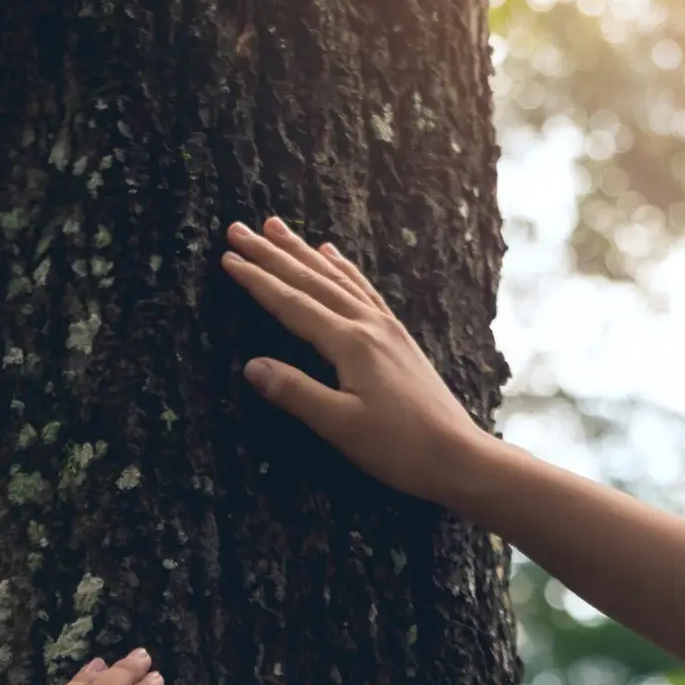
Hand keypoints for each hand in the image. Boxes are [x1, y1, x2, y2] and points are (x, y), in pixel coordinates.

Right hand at [223, 216, 491, 505]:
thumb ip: (295, 392)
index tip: (227, 258)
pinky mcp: (397, 337)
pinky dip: (342, 268)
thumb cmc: (398, 447)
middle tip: (239, 229)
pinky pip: (363, 289)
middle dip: (272, 253)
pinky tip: (333, 255)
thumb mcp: (340, 426)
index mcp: (351, 344)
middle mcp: (369, 325)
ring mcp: (386, 328)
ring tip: (277, 228)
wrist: (457, 456)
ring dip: (303, 252)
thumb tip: (251, 366)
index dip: (257, 280)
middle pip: (312, 280)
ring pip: (336, 278)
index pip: (292, 304)